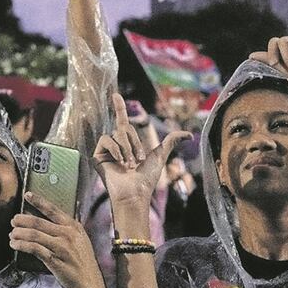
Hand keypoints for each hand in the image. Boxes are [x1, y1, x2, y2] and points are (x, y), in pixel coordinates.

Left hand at [9, 191, 106, 287]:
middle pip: (39, 222)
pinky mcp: (54, 260)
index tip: (27, 195)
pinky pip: (34, 249)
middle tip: (13, 220)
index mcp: (73, 226)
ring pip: (34, 235)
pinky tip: (15, 245)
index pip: (53, 210)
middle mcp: (67, 234)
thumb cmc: (82, 261)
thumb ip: (66, 228)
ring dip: (19, 233)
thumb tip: (47, 219)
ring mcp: (61, 247)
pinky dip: (22, 245)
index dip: (38, 201)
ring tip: (11, 234)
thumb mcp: (80, 239)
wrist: (89, 282)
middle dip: (22, 220)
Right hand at [93, 93, 190, 216]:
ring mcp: (106, 150)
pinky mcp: (97, 155)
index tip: (115, 94)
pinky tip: (119, 162)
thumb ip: (171, 141)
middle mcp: (115, 144)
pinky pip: (106, 139)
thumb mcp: (160, 155)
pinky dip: (116, 149)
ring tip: (129, 165)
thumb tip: (189, 135)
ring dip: (127, 149)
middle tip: (137, 160)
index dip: (119, 107)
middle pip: (124, 127)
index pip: (122, 120)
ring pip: (116, 133)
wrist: (135, 192)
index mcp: (128, 143)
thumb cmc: (147, 178)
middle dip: (135, 142)